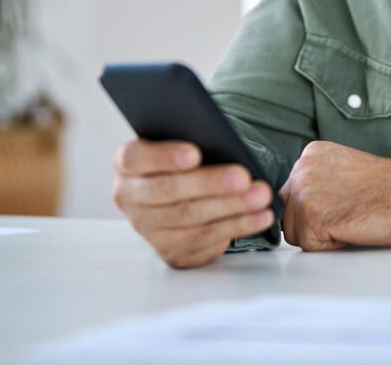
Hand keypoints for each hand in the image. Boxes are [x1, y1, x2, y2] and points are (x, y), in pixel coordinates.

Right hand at [112, 139, 274, 268]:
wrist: (183, 195)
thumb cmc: (186, 161)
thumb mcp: (182, 145)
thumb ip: (192, 139)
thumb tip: (221, 141)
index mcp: (128, 163)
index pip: (135, 158)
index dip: (164, 157)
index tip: (195, 153)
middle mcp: (130, 197)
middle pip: (167, 191)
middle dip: (209, 184)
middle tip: (243, 177)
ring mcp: (148, 228)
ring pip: (190, 218)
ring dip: (230, 207)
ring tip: (261, 195)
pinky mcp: (171, 250)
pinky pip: (206, 239)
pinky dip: (238, 226)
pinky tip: (262, 215)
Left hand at [278, 141, 390, 250]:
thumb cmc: (388, 186)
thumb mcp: (344, 169)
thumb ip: (320, 179)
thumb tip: (306, 203)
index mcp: (311, 154)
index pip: (294, 192)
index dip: (318, 207)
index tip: (341, 204)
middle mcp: (302, 168)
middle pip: (289, 212)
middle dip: (313, 222)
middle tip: (345, 215)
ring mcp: (304, 192)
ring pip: (295, 232)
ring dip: (321, 236)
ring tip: (348, 220)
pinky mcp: (311, 216)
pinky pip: (309, 246)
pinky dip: (330, 245)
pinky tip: (350, 228)